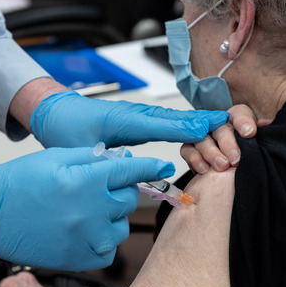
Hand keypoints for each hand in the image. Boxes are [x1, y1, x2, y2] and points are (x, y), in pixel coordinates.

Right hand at [0, 146, 174, 269]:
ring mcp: (86, 238)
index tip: (163, 167)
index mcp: (86, 180)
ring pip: (121, 227)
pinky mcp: (78, 259)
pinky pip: (108, 251)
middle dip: (120, 190)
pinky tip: (84, 230)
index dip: (150, 167)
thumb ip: (92, 157)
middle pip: (129, 199)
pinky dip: (102, 241)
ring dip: (111, 217)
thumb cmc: (17, 183)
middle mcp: (90, 211)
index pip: (132, 170)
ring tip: (86, 211)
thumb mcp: (55, 157)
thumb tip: (122, 158)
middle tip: (98, 188)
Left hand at [30, 91, 228, 147]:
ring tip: (225, 126)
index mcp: (123, 119)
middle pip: (177, 119)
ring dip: (199, 124)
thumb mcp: (85, 151)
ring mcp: (139, 115)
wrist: (54, 113)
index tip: (213, 128)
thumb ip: (110, 161)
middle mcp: (135, 114)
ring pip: (174, 119)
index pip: (163, 123)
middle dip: (205, 124)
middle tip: (232, 127)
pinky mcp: (139, 120)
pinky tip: (200, 129)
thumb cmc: (66, 130)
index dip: (189, 127)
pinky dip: (186, 125)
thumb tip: (133, 173)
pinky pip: (167, 122)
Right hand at [180, 105, 271, 173]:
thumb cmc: (244, 161)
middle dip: (227, 143)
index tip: (249, 133)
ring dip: (211, 152)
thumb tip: (267, 125)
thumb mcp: (258, 147)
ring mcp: (204, 137)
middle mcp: (220, 127)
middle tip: (235, 158)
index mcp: (237, 121)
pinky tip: (204, 169)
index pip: (239, 113)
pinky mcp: (192, 150)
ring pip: (202, 138)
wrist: (229, 181)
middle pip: (219, 127)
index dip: (243, 121)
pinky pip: (188, 149)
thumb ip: (262, 135)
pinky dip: (194, 158)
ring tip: (222, 166)